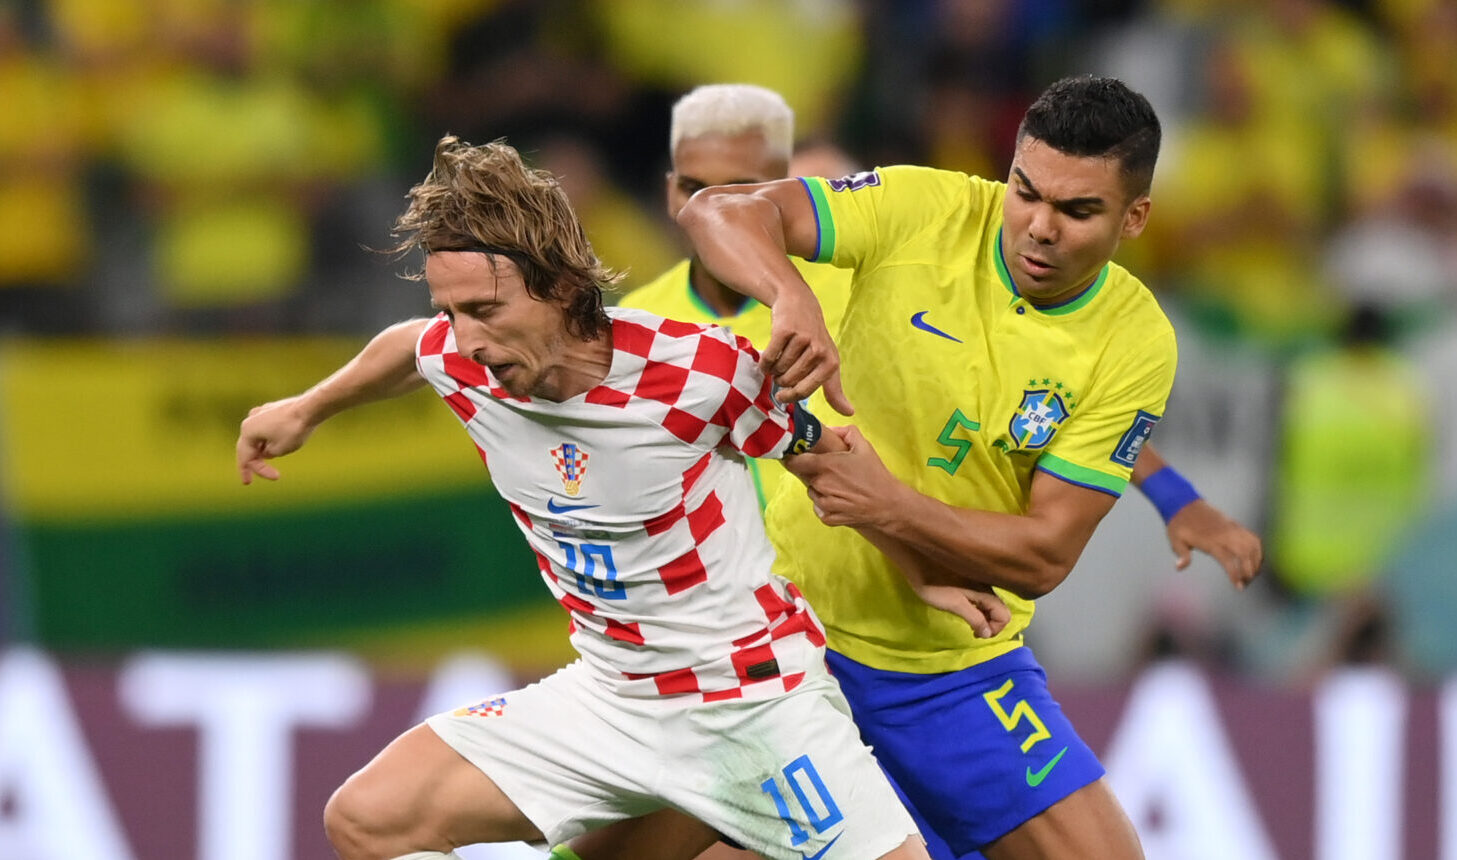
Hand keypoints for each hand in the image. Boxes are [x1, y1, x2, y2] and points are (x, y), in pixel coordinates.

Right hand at [236, 396, 316, 483]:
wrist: (310, 408)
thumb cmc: (294, 429)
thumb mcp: (279, 450)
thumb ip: (268, 454)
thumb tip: (266, 452)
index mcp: (247, 431)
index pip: (247, 457)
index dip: (257, 471)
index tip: (272, 478)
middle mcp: (250, 420)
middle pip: (248, 447)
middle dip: (251, 464)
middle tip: (248, 481)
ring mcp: (261, 413)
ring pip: (257, 437)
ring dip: (260, 451)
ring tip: (265, 463)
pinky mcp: (272, 410)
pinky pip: (265, 429)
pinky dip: (267, 440)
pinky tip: (272, 447)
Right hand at [761, 288, 851, 415]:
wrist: (799, 304)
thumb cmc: (814, 339)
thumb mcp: (828, 363)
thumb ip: (835, 390)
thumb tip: (849, 413)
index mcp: (830, 363)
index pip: (805, 391)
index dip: (790, 396)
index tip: (782, 396)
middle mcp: (819, 351)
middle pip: (789, 381)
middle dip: (781, 378)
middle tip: (784, 367)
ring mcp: (802, 339)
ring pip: (778, 369)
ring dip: (773, 368)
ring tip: (779, 357)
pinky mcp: (785, 330)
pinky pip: (769, 357)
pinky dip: (764, 361)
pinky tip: (767, 357)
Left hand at [785, 426, 898, 527]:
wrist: (888, 505)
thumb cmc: (876, 476)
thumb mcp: (864, 447)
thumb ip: (846, 432)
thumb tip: (831, 429)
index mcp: (826, 466)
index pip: (794, 461)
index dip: (792, 457)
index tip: (796, 455)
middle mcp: (821, 485)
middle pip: (805, 476)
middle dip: (814, 472)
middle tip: (832, 471)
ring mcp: (824, 503)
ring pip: (812, 492)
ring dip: (820, 489)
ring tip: (840, 487)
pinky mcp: (828, 517)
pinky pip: (819, 508)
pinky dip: (826, 505)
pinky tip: (841, 500)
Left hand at [910, 579, 1010, 638]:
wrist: (919, 562)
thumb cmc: (935, 584)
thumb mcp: (955, 604)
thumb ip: (974, 618)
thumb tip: (988, 633)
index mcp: (986, 593)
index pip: (1004, 616)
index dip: (995, 629)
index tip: (977, 634)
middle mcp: (987, 588)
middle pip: (1000, 611)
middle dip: (991, 625)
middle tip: (974, 632)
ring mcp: (979, 585)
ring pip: (991, 606)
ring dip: (984, 618)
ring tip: (969, 624)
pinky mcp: (969, 583)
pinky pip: (982, 600)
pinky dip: (979, 610)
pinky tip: (965, 611)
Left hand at [1166, 498, 1262, 588]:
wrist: (1183, 503)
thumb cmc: (1178, 524)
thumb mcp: (1175, 540)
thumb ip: (1182, 555)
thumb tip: (1179, 567)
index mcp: (1210, 541)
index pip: (1228, 560)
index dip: (1236, 574)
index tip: (1238, 587)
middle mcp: (1224, 534)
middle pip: (1245, 553)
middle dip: (1249, 570)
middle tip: (1245, 583)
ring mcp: (1231, 528)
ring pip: (1252, 545)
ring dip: (1256, 561)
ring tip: (1252, 574)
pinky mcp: (1234, 524)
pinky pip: (1252, 537)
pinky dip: (1258, 550)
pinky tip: (1256, 560)